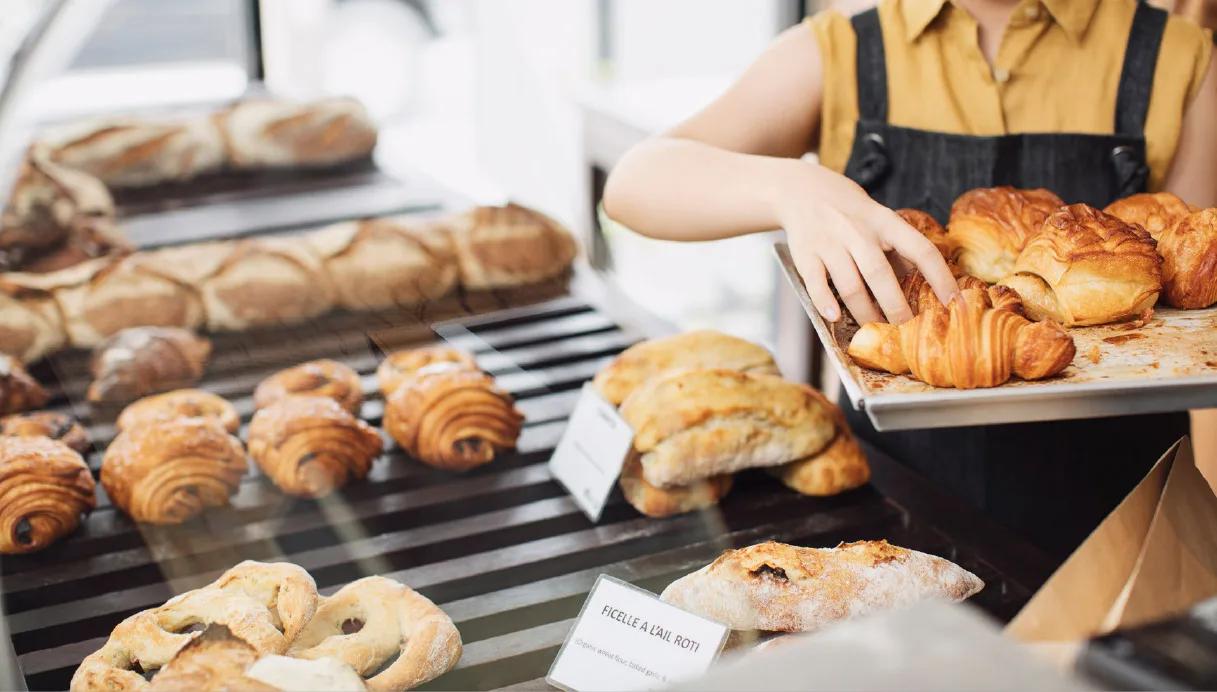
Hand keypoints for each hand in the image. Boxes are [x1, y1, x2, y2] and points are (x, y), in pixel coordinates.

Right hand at [777, 162, 957, 323]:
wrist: (803, 191)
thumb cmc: (851, 213)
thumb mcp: (880, 220)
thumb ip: (898, 249)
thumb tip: (928, 287)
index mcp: (885, 222)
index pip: (920, 249)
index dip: (939, 277)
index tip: (952, 302)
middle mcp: (858, 231)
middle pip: (881, 274)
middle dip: (896, 307)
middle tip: (907, 330)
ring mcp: (830, 243)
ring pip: (850, 286)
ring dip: (865, 312)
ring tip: (875, 328)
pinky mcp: (805, 255)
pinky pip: (816, 284)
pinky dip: (825, 303)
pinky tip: (835, 317)